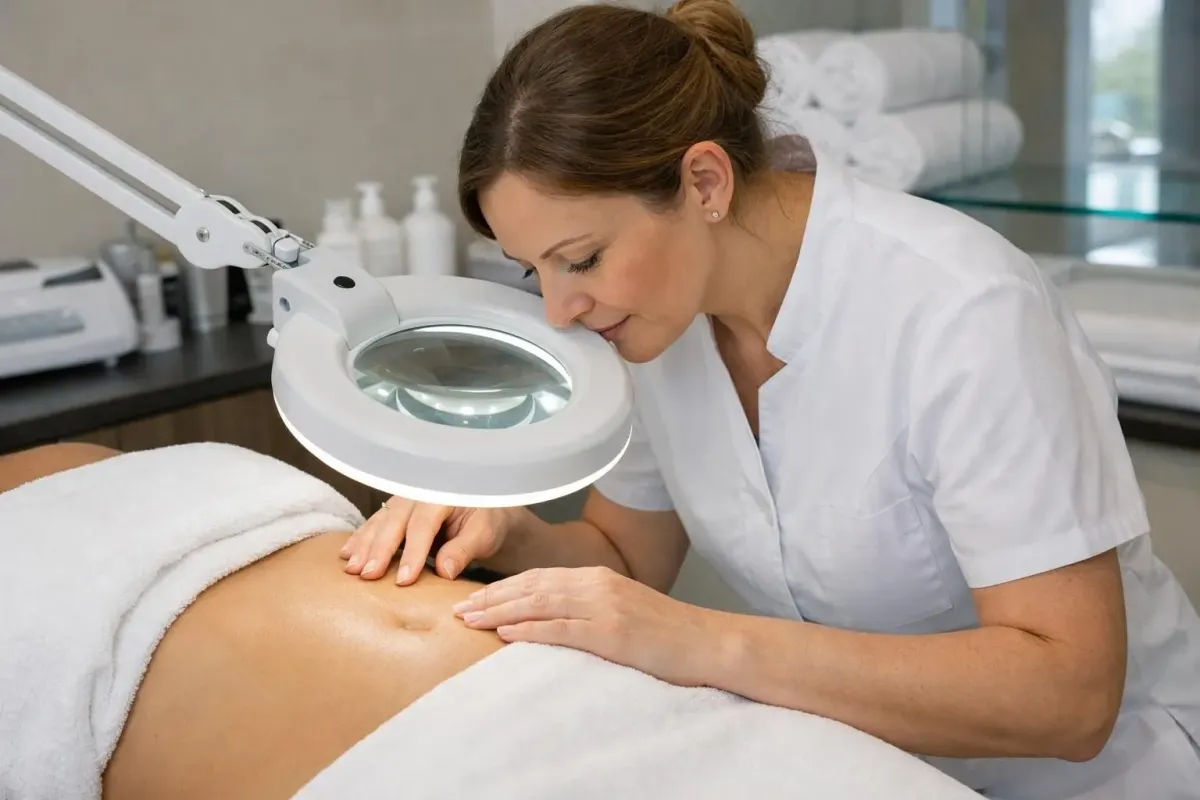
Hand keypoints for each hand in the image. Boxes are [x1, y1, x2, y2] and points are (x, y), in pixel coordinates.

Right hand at [341, 498, 520, 584]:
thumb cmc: (486, 521)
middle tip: (367, 574)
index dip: (413, 553)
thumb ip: (464, 550)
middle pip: (394, 522)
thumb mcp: (484, 534)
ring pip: (380, 522)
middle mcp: (418, 496)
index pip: (424, 525)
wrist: (484, 511)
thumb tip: (445, 571)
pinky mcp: (395, 513)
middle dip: (379, 549)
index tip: (403, 579)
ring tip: (351, 568)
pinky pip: (374, 524)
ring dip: (363, 545)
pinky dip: (360, 539)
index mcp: (442, 496)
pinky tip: (346, 554)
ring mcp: (404, 502)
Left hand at [452, 566, 716, 687]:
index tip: (474, 597)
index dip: (503, 586)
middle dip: (491, 596)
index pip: (539, 577)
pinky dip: (530, 629)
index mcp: (598, 577)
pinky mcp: (611, 632)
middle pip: (532, 586)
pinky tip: (506, 633)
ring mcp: (604, 606)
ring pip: (540, 603)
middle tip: (459, 608)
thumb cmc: (666, 633)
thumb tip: (548, 619)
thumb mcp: (623, 609)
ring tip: (470, 620)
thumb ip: (588, 608)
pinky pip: (562, 628)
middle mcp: (597, 585)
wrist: (707, 642)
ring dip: (500, 611)